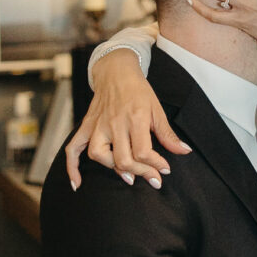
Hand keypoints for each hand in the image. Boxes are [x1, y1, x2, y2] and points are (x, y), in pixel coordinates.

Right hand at [65, 48, 191, 190]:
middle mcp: (115, 122)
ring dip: (114, 169)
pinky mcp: (86, 125)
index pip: (143, 151)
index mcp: (135, 118)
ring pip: (99, 155)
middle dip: (141, 173)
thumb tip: (185, 151)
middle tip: (152, 178)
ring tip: (128, 174)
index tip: (164, 169)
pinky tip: (77, 184)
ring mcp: (98, 125)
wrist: (116, 72)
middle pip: (123, 158)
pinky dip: (72, 167)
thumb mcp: (157, 109)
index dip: (155, 165)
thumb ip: (168, 134)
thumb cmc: (138, 90)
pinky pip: (73, 148)